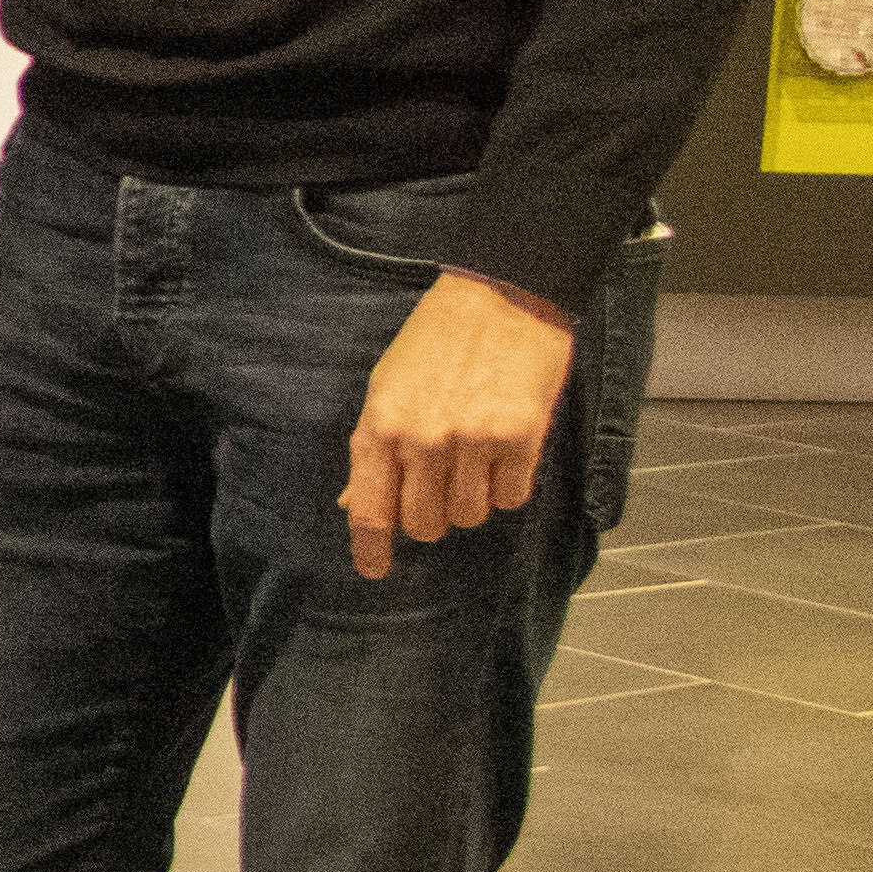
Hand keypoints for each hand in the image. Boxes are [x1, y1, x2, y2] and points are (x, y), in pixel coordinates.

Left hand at [340, 268, 578, 582]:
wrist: (500, 300)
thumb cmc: (434, 344)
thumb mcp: (386, 389)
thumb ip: (373, 450)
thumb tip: (353, 503)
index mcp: (379, 428)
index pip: (369, 509)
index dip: (371, 548)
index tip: (373, 571)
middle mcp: (422, 441)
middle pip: (424, 524)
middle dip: (432, 516)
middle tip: (443, 484)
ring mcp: (472, 442)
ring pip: (471, 516)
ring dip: (474, 499)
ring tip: (476, 457)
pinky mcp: (519, 439)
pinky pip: (512, 498)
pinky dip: (509, 484)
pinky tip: (506, 449)